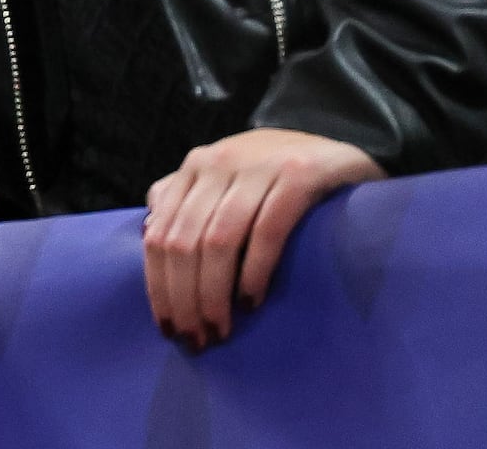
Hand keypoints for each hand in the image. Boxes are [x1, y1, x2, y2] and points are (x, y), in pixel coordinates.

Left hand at [141, 126, 379, 345]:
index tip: (168, 328)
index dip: (158, 285)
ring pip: (218, 239)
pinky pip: (266, 231)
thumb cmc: (275, 174)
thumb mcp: (226, 179)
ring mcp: (258, 166)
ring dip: (213, 293)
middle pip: (184, 241)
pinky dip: (254, 270)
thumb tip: (147, 236)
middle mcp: (219, 162)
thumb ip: (186, 199)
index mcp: (196, 167)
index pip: (160, 234)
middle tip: (195, 339)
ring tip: (219, 330)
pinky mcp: (299, 175)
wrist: (338, 147)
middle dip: (184, 298)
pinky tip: (251, 301)